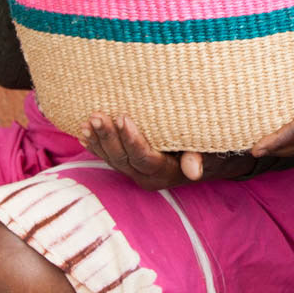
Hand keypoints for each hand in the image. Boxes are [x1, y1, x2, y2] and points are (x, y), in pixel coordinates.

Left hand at [81, 114, 251, 189]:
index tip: (123, 117)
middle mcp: (147, 177)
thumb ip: (200, 157)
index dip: (132, 139)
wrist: (208, 159)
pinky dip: (96, 145)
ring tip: (88, 121)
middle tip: (98, 115)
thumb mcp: (210, 151)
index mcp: (166, 173)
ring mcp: (136, 173)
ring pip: (113, 159)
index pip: (144, 157)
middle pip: (123, 159)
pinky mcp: (129, 166)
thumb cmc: (210, 148)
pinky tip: (83, 134)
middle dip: (109, 137)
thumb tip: (194, 171)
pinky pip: (109, 158)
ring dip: (99, 139)